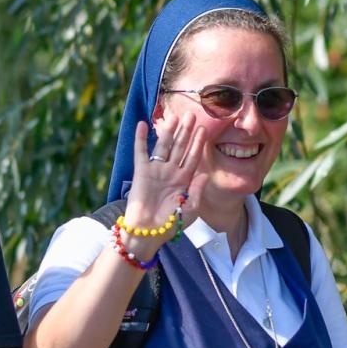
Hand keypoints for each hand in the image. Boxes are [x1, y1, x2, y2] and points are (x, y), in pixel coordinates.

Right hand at [123, 117, 206, 247]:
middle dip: (185, 132)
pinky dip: (141, 138)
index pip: (193, 157)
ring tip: (173, 116)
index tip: (204, 129)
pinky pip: (141, 152)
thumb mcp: (190, 209)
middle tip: (191, 114)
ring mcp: (156, 171)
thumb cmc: (170, 224)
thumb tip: (205, 174)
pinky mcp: (141, 172)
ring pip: (163, 146)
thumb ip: (197, 190)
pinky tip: (143, 124)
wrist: (148, 233)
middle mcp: (170, 172)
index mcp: (183, 181)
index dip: (198, 143)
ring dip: (168, 131)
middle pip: (180, 147)